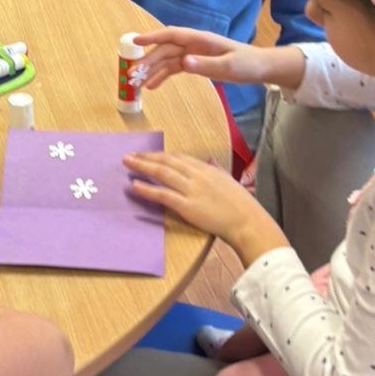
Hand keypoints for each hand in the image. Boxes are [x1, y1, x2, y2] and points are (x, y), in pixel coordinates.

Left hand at [124, 151, 288, 261]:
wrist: (247, 221)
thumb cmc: (241, 204)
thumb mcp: (228, 180)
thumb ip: (216, 169)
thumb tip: (210, 159)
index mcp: (207, 169)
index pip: (179, 157)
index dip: (161, 155)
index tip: (148, 154)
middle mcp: (197, 175)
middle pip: (167, 161)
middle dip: (147, 157)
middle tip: (129, 154)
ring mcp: (192, 190)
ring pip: (162, 173)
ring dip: (142, 166)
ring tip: (127, 163)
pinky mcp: (188, 206)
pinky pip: (163, 195)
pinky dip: (147, 189)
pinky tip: (135, 185)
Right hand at [133, 28, 303, 94]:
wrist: (260, 68)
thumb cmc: (247, 64)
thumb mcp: (229, 67)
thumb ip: (206, 65)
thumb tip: (184, 62)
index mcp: (200, 40)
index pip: (172, 35)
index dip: (152, 37)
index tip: (135, 41)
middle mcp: (194, 44)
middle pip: (165, 50)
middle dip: (147, 61)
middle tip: (131, 75)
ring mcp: (194, 54)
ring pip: (167, 60)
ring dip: (152, 70)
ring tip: (137, 84)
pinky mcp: (196, 63)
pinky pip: (175, 68)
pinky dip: (163, 76)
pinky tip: (152, 86)